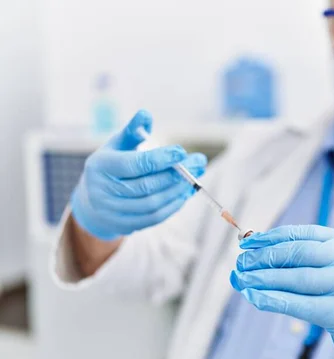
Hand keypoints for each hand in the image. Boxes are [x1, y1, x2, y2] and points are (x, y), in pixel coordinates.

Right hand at [71, 110, 206, 240]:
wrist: (91, 202)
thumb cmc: (110, 166)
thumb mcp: (116, 146)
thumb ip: (132, 131)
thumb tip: (146, 114)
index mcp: (100, 166)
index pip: (134, 164)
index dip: (160, 158)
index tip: (182, 151)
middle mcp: (103, 190)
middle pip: (146, 185)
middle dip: (176, 174)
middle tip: (198, 163)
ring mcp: (112, 211)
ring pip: (152, 203)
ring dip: (178, 190)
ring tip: (194, 178)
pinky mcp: (123, 225)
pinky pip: (154, 218)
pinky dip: (172, 205)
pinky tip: (184, 193)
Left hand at [231, 225, 333, 358]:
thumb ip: (306, 264)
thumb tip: (256, 255)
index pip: (307, 234)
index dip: (275, 237)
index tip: (250, 242)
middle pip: (301, 253)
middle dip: (266, 256)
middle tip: (242, 262)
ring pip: (298, 278)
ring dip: (265, 278)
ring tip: (241, 278)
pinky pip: (300, 305)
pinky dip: (273, 300)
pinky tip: (253, 297)